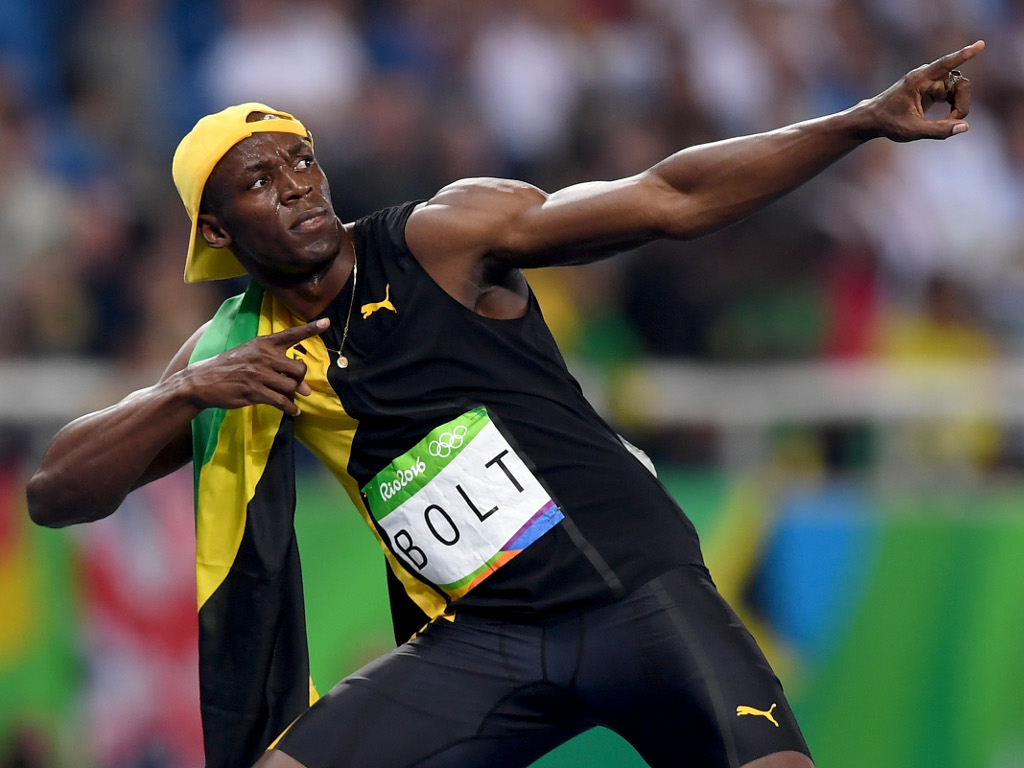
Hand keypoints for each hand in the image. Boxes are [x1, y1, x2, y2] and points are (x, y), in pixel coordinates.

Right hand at [182, 318, 329, 414]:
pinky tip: (293, 410)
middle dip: (300, 379)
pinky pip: (281, 401)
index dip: (310, 328)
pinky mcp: (253, 391)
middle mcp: (263, 356)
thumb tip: (305, 388)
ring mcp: (258, 374)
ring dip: (293, 394)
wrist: (203, 381)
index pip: (291, 334)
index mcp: (263, 343)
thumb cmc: (231, 367)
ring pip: (292, 386)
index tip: (327, 322)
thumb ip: (277, 366)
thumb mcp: (251, 355)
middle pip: (299, 369)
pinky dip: (290, 408)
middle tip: (296, 385)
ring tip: (289, 397)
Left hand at [863, 40, 984, 141]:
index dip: (964, 55)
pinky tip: (948, 118)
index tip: (981, 44)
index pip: (945, 64)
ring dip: (957, 106)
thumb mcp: (912, 131)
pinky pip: (953, 93)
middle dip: (961, 103)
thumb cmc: (889, 123)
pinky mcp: (933, 88)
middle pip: (960, 84)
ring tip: (947, 122)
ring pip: (958, 89)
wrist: (873, 119)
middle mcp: (927, 76)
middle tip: (952, 122)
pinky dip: (954, 106)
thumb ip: (938, 131)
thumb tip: (965, 127)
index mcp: (918, 80)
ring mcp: (931, 81)